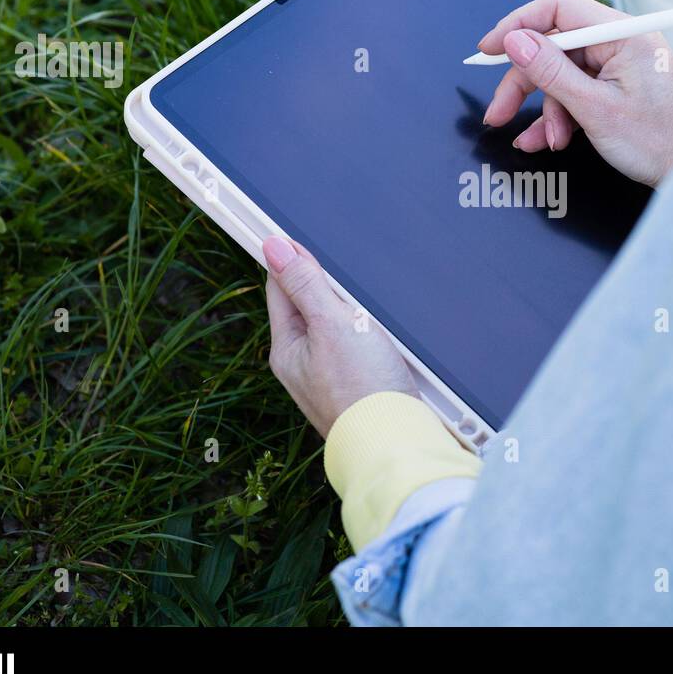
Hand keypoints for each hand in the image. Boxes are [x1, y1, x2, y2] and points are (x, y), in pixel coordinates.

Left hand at [263, 236, 414, 436]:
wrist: (398, 441)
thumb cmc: (363, 389)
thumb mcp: (333, 324)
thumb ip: (306, 285)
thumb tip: (274, 247)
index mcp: (288, 348)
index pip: (281, 288)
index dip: (293, 259)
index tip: (298, 233)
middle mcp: (305, 364)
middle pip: (313, 306)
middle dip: (332, 288)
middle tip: (350, 275)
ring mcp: (333, 377)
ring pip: (341, 327)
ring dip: (357, 313)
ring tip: (373, 310)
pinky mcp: (362, 386)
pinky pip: (362, 348)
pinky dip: (374, 336)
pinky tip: (388, 335)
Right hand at [478, 0, 672, 186]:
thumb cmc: (662, 141)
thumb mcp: (594, 108)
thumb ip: (550, 72)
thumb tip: (515, 41)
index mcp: (622, 34)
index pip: (557, 9)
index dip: (517, 25)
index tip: (489, 49)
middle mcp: (621, 42)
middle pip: (554, 47)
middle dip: (524, 82)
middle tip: (499, 111)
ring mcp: (620, 65)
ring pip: (562, 76)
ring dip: (547, 110)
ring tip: (546, 141)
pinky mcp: (619, 86)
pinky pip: (578, 92)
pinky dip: (561, 116)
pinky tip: (549, 140)